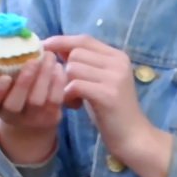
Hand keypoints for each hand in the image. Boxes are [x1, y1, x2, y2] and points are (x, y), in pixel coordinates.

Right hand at [0, 53, 70, 166]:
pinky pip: (56, 100)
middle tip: (34, 60)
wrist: (31, 115)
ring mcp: (31, 119)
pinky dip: (57, 82)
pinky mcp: (50, 117)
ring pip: (38, 101)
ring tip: (49, 56)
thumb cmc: (7, 86)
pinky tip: (57, 66)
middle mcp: (10, 116)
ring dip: (45, 77)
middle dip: (25, 82)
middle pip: (16, 103)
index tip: (4, 77)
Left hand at [43, 34, 173, 176]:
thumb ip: (85, 64)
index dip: (62, 41)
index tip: (44, 47)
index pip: (84, 39)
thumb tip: (59, 48)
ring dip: (66, 84)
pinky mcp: (107, 94)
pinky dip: (68, 95)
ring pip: (73, 68)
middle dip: (65, 70)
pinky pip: (75, 85)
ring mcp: (114, 77)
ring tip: (74, 100)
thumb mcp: (99, 81)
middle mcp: (118, 62)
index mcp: (117, 56)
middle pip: (76, 53)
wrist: (133, 136)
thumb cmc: (112, 110)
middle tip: (70, 90)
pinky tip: (75, 106)